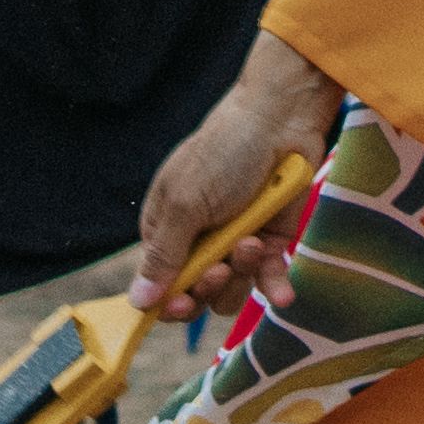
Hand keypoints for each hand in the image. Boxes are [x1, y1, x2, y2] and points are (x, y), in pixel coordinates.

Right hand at [130, 37, 341, 319]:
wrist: (281, 119)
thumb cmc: (225, 153)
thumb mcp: (186, 205)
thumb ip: (164, 256)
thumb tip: (139, 302)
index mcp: (165, 230)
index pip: (158, 285)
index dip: (169, 302)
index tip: (184, 303)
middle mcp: (198, 241)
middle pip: (196, 294)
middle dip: (209, 286)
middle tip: (221, 266)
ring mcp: (235, 241)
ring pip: (232, 290)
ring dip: (242, 275)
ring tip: (252, 242)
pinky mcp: (270, 239)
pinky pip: (268, 277)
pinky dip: (274, 287)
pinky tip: (283, 296)